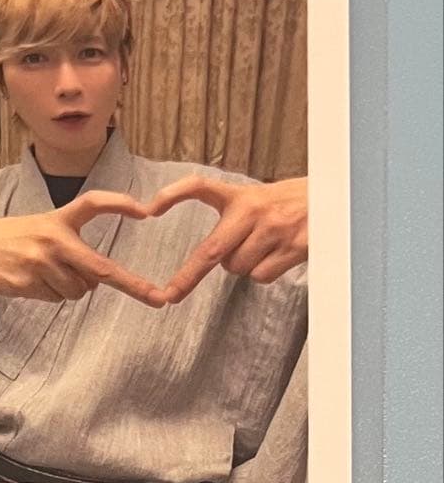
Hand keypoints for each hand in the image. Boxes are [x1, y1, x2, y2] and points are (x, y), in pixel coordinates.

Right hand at [0, 191, 167, 307]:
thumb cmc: (16, 239)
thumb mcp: (43, 229)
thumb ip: (73, 248)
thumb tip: (97, 282)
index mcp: (59, 219)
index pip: (93, 203)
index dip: (119, 204)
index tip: (145, 210)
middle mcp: (53, 239)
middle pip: (101, 269)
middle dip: (133, 285)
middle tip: (158, 299)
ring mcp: (40, 263)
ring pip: (78, 291)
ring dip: (70, 288)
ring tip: (44, 272)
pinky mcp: (28, 283)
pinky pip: (56, 299)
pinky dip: (50, 295)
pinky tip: (32, 281)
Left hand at [146, 175, 307, 302]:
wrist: (333, 199)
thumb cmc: (285, 203)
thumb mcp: (254, 197)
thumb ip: (231, 219)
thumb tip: (210, 259)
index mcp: (240, 195)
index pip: (200, 187)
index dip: (174, 194)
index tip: (150, 209)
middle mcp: (253, 210)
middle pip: (212, 251)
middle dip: (188, 277)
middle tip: (170, 295)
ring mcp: (274, 230)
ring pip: (238, 268)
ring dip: (242, 266)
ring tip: (262, 247)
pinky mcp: (294, 247)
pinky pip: (261, 276)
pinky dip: (263, 273)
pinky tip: (277, 255)